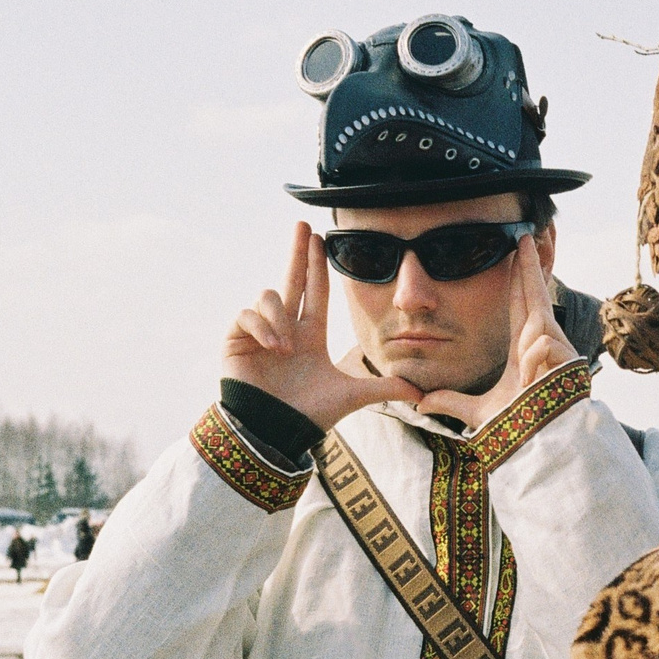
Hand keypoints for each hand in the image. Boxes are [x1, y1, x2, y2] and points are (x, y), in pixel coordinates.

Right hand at [225, 223, 420, 430]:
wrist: (275, 432)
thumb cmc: (309, 415)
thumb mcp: (353, 396)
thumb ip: (385, 389)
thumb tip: (421, 393)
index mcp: (310, 335)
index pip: (316, 292)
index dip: (318, 266)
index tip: (321, 239)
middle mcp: (286, 327)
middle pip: (292, 278)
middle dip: (298, 252)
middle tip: (303, 225)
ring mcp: (260, 332)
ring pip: (270, 296)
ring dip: (280, 317)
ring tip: (286, 347)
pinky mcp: (237, 339)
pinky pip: (247, 314)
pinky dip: (262, 327)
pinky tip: (273, 347)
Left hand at [414, 232, 577, 427]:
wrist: (540, 445)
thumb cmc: (519, 427)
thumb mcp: (477, 411)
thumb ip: (450, 401)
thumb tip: (420, 401)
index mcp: (524, 348)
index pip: (520, 304)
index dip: (519, 278)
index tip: (516, 254)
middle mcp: (541, 341)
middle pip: (534, 292)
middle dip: (530, 263)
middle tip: (525, 234)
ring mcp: (556, 348)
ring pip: (538, 316)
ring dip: (528, 332)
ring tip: (525, 354)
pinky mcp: (566, 357)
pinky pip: (541, 345)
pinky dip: (531, 363)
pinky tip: (532, 382)